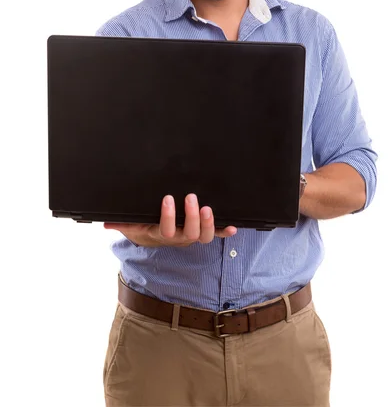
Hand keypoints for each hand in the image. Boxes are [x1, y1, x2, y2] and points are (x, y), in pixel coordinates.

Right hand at [104, 193, 236, 246]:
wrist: (154, 238)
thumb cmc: (143, 228)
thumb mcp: (131, 226)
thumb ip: (121, 223)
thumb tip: (106, 222)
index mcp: (161, 234)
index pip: (165, 230)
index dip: (168, 216)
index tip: (167, 198)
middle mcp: (178, 238)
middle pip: (189, 234)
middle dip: (191, 216)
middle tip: (191, 197)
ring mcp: (191, 236)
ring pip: (203, 237)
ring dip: (209, 223)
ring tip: (208, 208)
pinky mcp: (201, 233)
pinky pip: (215, 235)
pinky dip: (224, 231)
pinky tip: (233, 227)